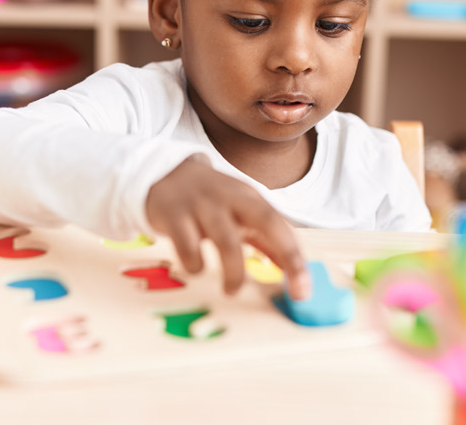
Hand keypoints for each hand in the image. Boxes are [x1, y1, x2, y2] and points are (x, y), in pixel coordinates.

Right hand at [146, 156, 310, 298]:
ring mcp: (202, 205)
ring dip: (233, 272)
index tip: (303, 290)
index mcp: (250, 197)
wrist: (163, 174)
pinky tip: (196, 267)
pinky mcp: (174, 215)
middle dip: (286, 256)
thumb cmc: (209, 201)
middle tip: (292, 292)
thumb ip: (266, 241)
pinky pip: (188, 246)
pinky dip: (195, 264)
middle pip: (265, 221)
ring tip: (231, 290)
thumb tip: (292, 272)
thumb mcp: (240, 214)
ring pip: (226, 240)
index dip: (296, 257)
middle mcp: (230, 198)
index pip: (280, 225)